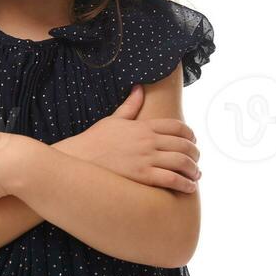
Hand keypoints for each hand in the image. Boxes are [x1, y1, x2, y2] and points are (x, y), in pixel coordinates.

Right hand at [71, 85, 200, 192]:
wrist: (79, 159)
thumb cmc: (95, 140)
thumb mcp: (113, 119)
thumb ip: (130, 105)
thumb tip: (139, 88)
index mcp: (143, 126)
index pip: (177, 127)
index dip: (190, 135)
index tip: (193, 142)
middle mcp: (148, 141)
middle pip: (184, 145)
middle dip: (195, 154)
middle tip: (196, 160)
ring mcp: (146, 158)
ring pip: (182, 162)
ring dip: (194, 170)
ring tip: (195, 175)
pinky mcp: (142, 175)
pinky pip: (172, 179)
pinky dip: (185, 184)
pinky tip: (188, 187)